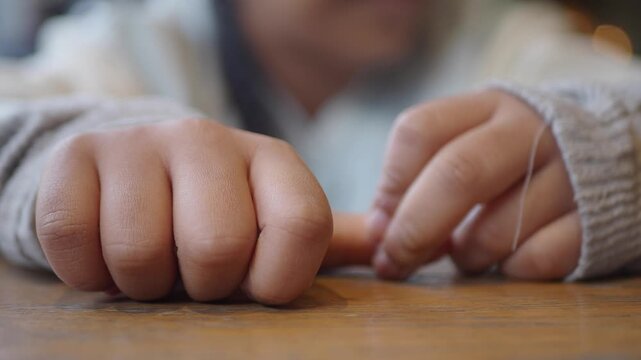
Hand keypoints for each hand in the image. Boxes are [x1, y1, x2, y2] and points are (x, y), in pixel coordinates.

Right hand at [36, 119, 331, 303]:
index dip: (277, 278)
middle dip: (203, 283)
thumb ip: (321, 234)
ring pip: (142, 252)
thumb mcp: (272, 216)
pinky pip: (78, 240)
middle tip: (193, 270)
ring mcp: (140, 142)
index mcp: (271, 160)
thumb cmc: (212, 208)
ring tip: (152, 257)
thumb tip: (387, 246)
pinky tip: (105, 247)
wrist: (129, 167)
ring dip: (145, 279)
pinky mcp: (78, 156)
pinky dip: (89, 268)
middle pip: (218, 248)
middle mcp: (209, 139)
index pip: (302, 227)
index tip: (256, 283)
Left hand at [367, 90, 580, 280]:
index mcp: (487, 106)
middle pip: (457, 175)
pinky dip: (509, 268)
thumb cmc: (514, 157)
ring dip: (465, 255)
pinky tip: (507, 258)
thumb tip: (378, 230)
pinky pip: (536, 257)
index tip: (379, 225)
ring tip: (462, 254)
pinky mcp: (594, 217)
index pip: (419, 130)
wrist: (607, 154)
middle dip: (414, 229)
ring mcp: (568, 172)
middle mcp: (529, 130)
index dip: (390, 184)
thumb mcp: (472, 141)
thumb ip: (421, 175)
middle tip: (392, 263)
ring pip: (496, 228)